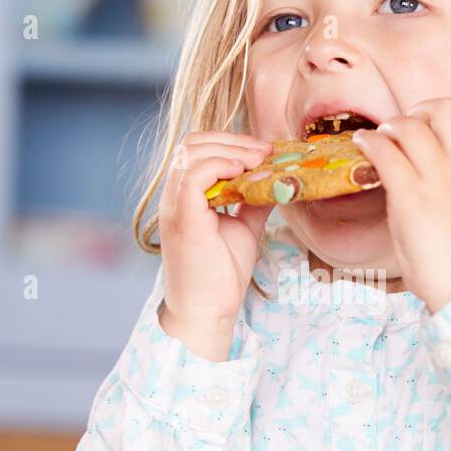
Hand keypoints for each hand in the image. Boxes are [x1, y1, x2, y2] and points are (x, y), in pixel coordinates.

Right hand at [158, 130, 273, 357]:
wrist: (208, 311)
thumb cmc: (221, 275)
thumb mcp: (244, 229)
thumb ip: (253, 203)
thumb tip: (276, 181)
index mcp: (186, 195)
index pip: (198, 148)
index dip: (231, 142)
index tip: (264, 150)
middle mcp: (175, 196)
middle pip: (193, 143)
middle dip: (232, 139)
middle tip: (265, 151)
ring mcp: (175, 205)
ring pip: (192, 153)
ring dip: (230, 149)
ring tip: (258, 160)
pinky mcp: (182, 218)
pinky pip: (194, 175)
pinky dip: (219, 165)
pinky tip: (243, 172)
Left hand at [351, 97, 450, 312]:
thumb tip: (429, 168)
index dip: (437, 119)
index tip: (422, 130)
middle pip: (443, 108)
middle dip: (417, 111)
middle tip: (399, 129)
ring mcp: (437, 178)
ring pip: (409, 126)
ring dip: (388, 127)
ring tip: (375, 139)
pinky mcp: (411, 196)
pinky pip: (385, 153)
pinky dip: (368, 143)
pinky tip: (360, 146)